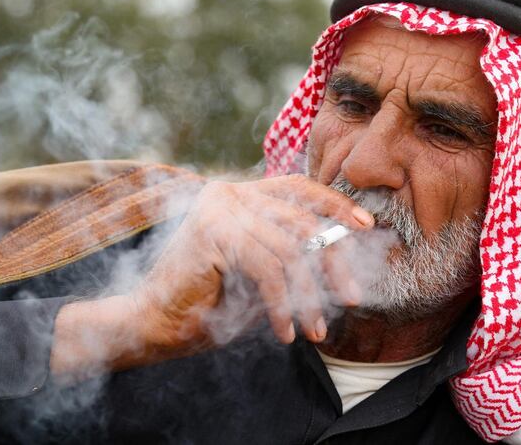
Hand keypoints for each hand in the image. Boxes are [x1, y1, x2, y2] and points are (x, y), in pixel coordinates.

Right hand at [129, 174, 373, 353]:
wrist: (152, 325)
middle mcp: (228, 192)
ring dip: (308, 296)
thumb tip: (344, 254)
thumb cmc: (208, 302)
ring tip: (315, 330)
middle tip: (350, 298)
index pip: (298, 188)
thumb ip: (292, 255)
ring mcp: (218, 209)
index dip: (334, 205)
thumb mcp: (261, 272)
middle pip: (301, 220)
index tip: (367, 226)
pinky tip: (285, 332)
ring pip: (290, 250)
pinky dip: (282, 305)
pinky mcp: (213, 233)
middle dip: (332, 263)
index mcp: (238, 194)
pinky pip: (268, 269)